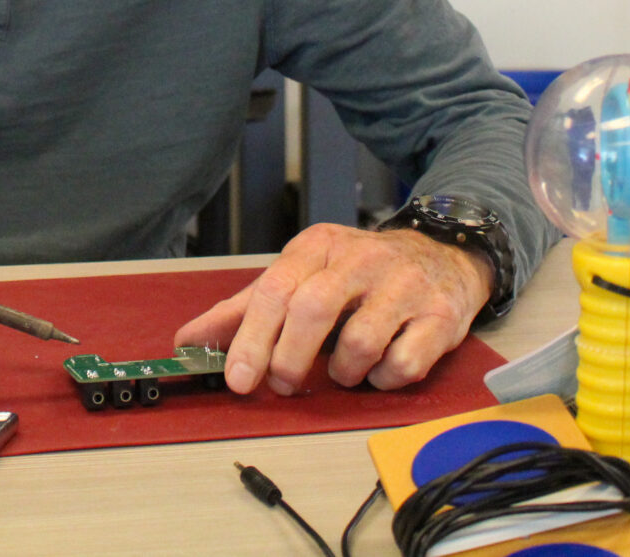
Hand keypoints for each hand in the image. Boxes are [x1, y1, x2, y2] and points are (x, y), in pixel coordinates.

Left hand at [173, 224, 494, 395]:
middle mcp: (362, 259)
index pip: (275, 289)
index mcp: (319, 246)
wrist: (441, 257)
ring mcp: (404, 286)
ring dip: (342, 373)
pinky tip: (379, 369)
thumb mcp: (302, 276)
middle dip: (289, 358)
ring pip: (360, 343)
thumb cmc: (359, 274)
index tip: (237, 379)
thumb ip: (245, 309)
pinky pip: (402, 365)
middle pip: (312, 310)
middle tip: (282, 383)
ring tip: (342, 371)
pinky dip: (382, 379)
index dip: (252, 338)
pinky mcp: (440, 317)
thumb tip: (187, 340)